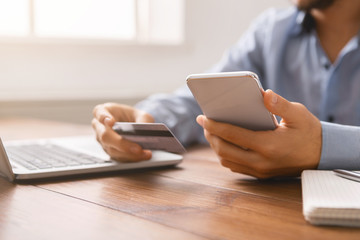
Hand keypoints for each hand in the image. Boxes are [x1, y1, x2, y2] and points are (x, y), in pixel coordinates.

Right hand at [92, 103, 154, 161]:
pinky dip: (131, 158)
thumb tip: (146, 130)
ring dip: (129, 154)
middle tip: (137, 148)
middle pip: (105, 136)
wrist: (133, 126)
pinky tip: (142, 156)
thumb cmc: (133, 117)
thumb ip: (143, 120)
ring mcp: (102, 141)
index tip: (111, 121)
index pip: (99, 113)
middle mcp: (99, 127)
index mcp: (103, 111)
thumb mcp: (141, 114)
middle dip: (122, 143)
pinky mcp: (109, 151)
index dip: (103, 117)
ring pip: (112, 149)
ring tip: (144, 153)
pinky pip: (118, 157)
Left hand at [196, 90, 321, 178]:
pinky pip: (235, 167)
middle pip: (225, 150)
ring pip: (227, 161)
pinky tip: (224, 143)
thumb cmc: (309, 132)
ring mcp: (260, 171)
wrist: (322, 156)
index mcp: (269, 145)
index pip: (233, 135)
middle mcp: (261, 161)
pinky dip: (225, 155)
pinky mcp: (260, 175)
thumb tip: (264, 94)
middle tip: (204, 123)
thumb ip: (280, 104)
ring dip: (216, 147)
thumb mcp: (299, 115)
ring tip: (211, 132)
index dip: (215, 125)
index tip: (202, 118)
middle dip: (210, 136)